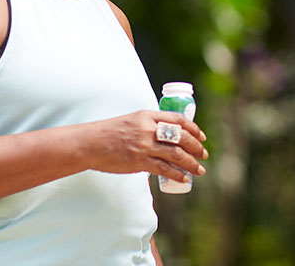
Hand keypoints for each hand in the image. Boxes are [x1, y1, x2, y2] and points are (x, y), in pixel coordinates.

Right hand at [84, 110, 207, 182]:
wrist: (90, 143)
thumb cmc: (110, 133)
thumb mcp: (132, 121)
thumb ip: (148, 125)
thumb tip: (167, 138)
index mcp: (147, 115)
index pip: (178, 119)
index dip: (193, 128)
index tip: (201, 136)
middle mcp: (147, 128)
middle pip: (181, 136)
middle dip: (196, 146)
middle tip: (204, 154)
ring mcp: (144, 145)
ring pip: (176, 153)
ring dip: (191, 163)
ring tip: (200, 170)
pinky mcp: (139, 161)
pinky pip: (164, 168)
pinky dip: (177, 174)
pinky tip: (184, 178)